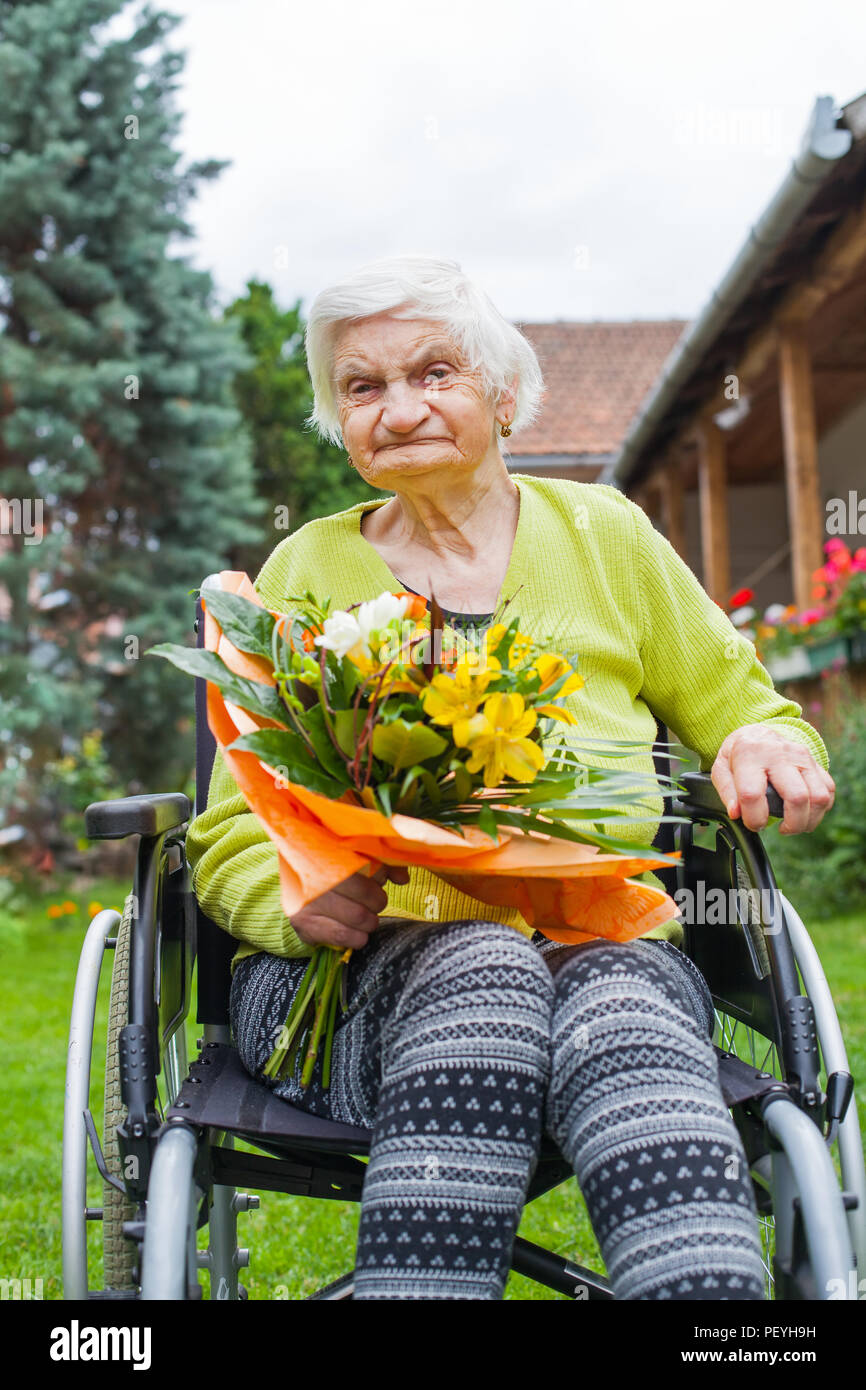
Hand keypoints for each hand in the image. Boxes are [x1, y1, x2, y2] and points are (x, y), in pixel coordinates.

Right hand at [289, 863, 410, 950]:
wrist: (293, 892)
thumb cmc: (332, 875)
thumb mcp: (355, 862)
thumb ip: (382, 865)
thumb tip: (403, 879)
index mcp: (329, 851)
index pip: (369, 863)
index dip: (381, 874)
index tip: (379, 880)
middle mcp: (316, 873)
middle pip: (366, 891)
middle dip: (378, 900)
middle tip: (374, 902)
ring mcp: (307, 899)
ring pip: (357, 916)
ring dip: (370, 921)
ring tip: (366, 918)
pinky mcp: (303, 922)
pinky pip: (342, 935)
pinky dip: (357, 937)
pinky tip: (356, 933)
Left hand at [711, 725, 834, 833]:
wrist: (758, 733)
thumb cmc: (738, 755)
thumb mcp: (721, 769)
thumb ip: (727, 792)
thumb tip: (737, 814)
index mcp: (749, 754)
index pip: (752, 794)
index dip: (754, 818)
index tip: (754, 825)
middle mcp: (779, 753)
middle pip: (797, 797)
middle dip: (793, 824)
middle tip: (782, 829)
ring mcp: (801, 757)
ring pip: (819, 797)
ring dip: (809, 820)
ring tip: (795, 824)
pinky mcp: (815, 762)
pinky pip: (828, 790)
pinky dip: (820, 809)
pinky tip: (805, 812)